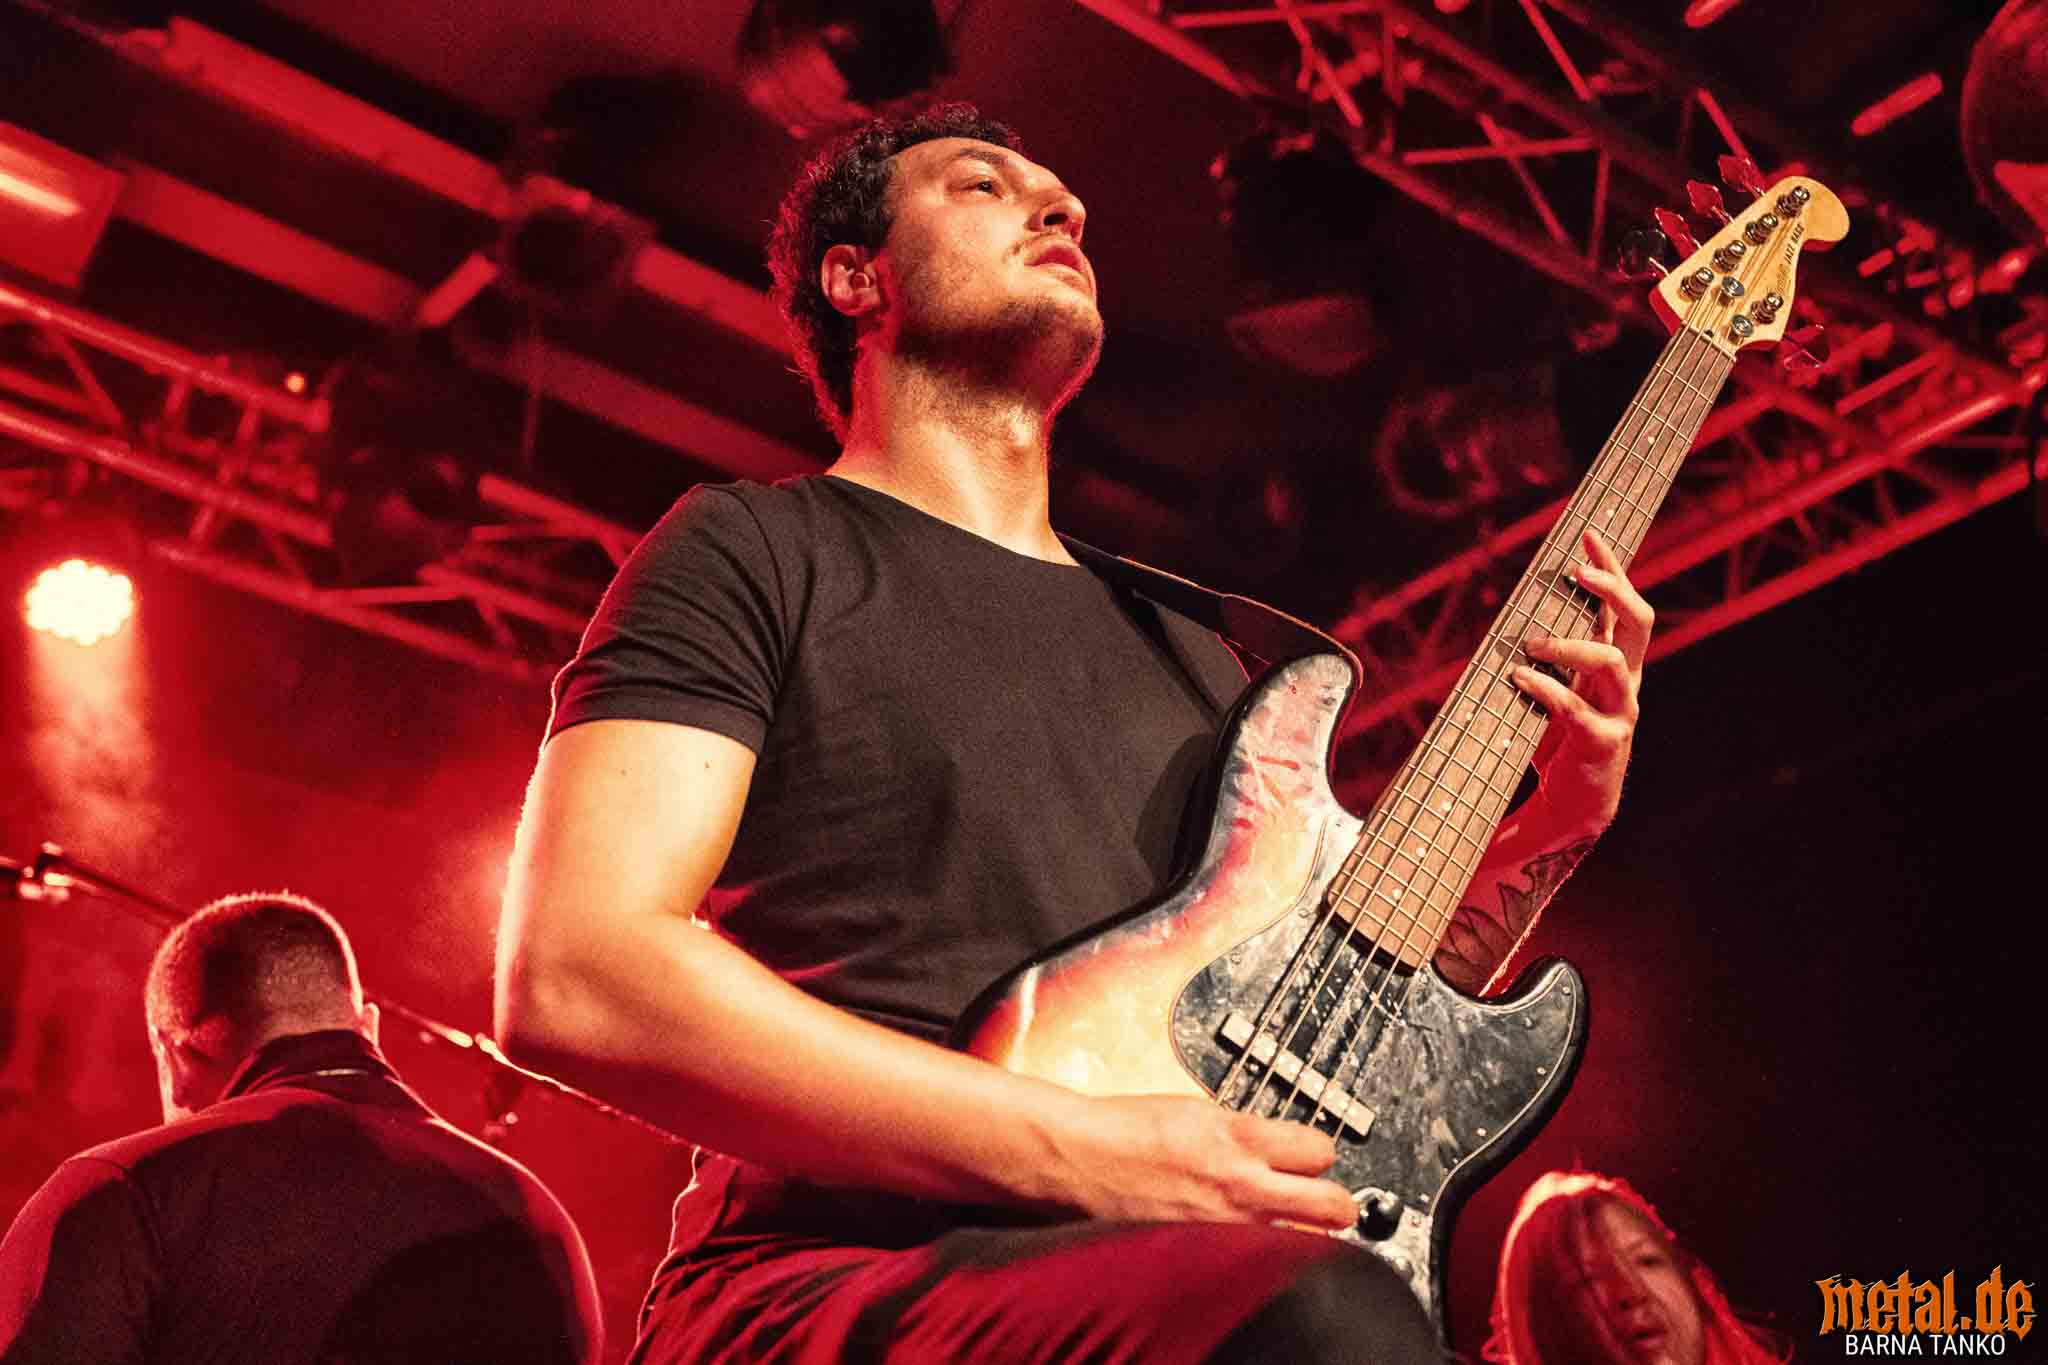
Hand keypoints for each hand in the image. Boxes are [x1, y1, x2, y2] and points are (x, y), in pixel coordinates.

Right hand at [1048, 1093, 1356, 1230]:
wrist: (1078, 1157)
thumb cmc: (1124, 1130)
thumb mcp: (1195, 1111)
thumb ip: (1242, 1132)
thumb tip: (1274, 1146)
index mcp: (1238, 1137)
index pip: (1321, 1150)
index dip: (1318, 1154)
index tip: (1311, 1158)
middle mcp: (1241, 1185)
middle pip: (1334, 1205)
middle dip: (1335, 1203)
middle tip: (1323, 1201)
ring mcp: (1226, 1226)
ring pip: (1305, 1242)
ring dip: (1302, 1232)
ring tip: (1288, 1226)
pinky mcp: (1205, 1255)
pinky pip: (1256, 1261)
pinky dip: (1258, 1256)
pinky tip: (1245, 1248)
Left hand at [1512, 528, 1652, 834]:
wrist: (1572, 808)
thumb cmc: (1556, 743)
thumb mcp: (1553, 692)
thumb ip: (1543, 661)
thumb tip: (1509, 621)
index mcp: (1615, 666)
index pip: (1623, 606)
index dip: (1612, 567)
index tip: (1589, 534)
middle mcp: (1624, 683)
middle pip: (1638, 622)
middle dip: (1613, 589)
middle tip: (1579, 572)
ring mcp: (1618, 712)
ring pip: (1613, 661)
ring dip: (1572, 645)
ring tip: (1533, 643)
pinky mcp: (1602, 742)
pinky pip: (1579, 709)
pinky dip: (1548, 690)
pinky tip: (1520, 680)